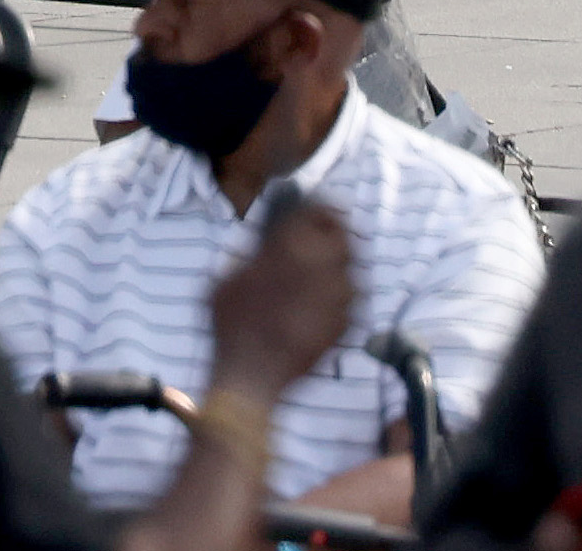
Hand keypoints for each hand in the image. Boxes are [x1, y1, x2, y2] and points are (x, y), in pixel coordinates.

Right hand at [199, 184, 357, 402]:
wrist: (253, 374)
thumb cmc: (232, 324)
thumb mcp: (230, 278)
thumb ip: (254, 255)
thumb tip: (268, 246)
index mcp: (293, 248)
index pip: (320, 212)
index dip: (319, 207)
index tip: (314, 207)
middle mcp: (323, 268)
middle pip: (344, 237)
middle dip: (335, 232)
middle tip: (324, 234)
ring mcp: (338, 299)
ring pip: (351, 268)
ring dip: (340, 264)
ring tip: (323, 269)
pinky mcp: (344, 325)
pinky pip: (350, 300)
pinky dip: (340, 294)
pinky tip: (323, 300)